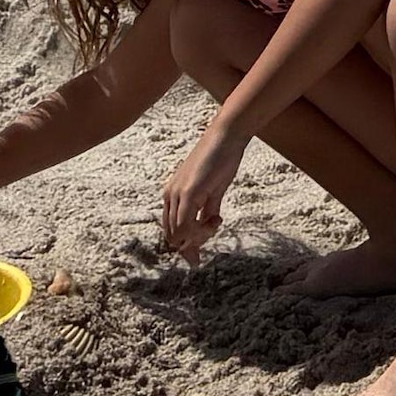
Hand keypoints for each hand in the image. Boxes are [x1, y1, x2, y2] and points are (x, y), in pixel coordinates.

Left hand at [159, 125, 244, 256]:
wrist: (226, 138)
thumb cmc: (221, 160)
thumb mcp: (214, 191)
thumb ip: (208, 211)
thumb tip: (208, 228)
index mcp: (172, 195)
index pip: (171, 230)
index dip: (184, 246)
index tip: (197, 258)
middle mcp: (170, 196)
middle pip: (172, 236)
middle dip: (193, 244)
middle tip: (213, 231)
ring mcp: (177, 194)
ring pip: (179, 233)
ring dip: (199, 236)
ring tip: (216, 222)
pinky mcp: (187, 193)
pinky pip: (186, 224)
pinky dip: (201, 230)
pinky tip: (216, 220)